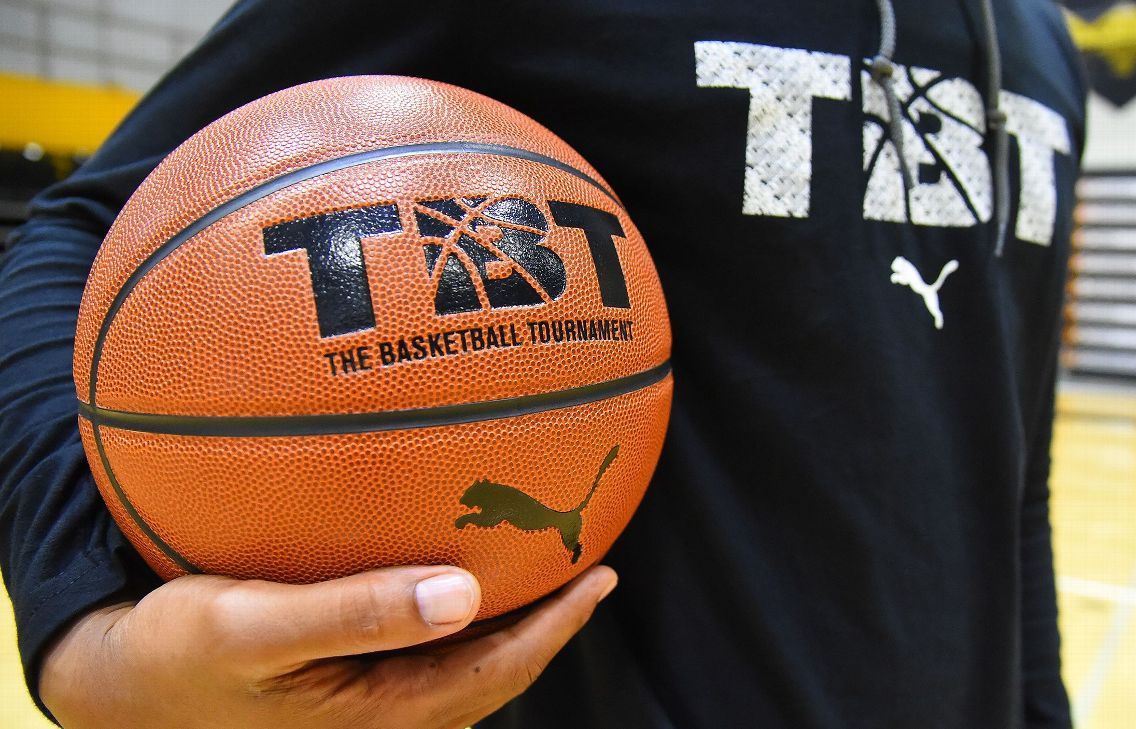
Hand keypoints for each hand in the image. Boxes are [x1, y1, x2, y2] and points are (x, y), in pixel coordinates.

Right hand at [39, 564, 615, 728]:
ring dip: (512, 622)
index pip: (499, 671)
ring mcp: (369, 712)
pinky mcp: (348, 693)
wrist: (123, 685)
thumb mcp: (253, 627)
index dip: (557, 626)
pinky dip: (463, 620)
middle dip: (549, 623)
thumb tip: (464, 592)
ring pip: (467, 667)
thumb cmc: (180, 653)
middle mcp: (386, 722)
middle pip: (496, 672)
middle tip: (588, 563)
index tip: (599, 574)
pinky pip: (430, 657)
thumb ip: (356, 612)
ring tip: (542, 569)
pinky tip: (460, 578)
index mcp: (379, 716)